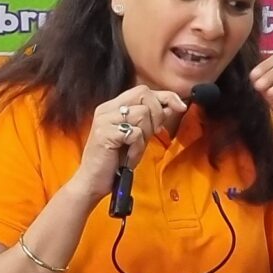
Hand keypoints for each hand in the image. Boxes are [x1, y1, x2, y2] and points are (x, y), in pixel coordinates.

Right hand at [72, 87, 188, 196]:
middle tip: (151, 135)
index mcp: (112, 107)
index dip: (165, 96)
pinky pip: (135, 133)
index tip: (180, 106)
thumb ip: (151, 120)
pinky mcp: (105, 134)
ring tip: (134, 149)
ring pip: (142, 113)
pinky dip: (137, 148)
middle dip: (156, 115)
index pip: (142, 90)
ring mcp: (104, 120)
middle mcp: (106, 109)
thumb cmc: (114, 162)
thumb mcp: (137, 137)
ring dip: (145, 135)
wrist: (92, 182)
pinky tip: (128, 157)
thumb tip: (172, 106)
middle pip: (144, 94)